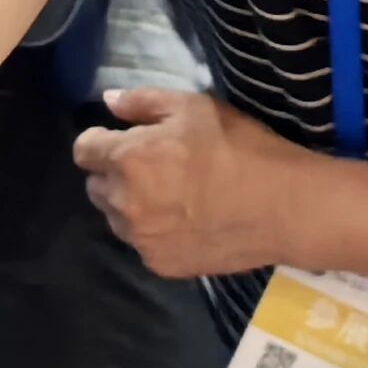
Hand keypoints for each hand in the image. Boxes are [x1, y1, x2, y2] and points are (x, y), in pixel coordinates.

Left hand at [72, 89, 301, 277]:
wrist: (283, 207)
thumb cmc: (240, 148)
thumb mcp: (193, 108)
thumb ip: (143, 102)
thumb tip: (109, 102)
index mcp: (127, 159)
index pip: (84, 151)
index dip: (100, 141)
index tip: (121, 139)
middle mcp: (123, 203)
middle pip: (96, 186)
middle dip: (115, 174)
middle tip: (154, 167)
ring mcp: (141, 239)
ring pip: (116, 218)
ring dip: (130, 205)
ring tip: (171, 196)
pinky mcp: (160, 265)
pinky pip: (142, 244)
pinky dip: (154, 233)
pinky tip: (186, 222)